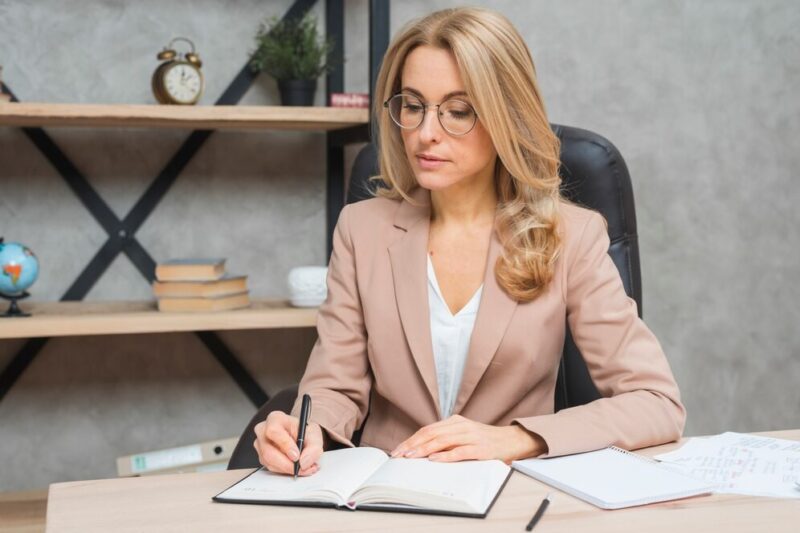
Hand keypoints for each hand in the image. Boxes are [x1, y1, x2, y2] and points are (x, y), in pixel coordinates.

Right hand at [253, 410, 323, 475]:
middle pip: (268, 451)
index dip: (285, 445)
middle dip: (286, 463)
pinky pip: (271, 467)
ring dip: (287, 468)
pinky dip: (285, 471)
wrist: (302, 436)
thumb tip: (304, 462)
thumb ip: (313, 447)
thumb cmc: (304, 431)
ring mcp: (260, 444)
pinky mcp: (262, 456)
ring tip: (303, 467)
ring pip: (269, 462)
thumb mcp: (314, 435)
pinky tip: (295, 467)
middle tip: (301, 467)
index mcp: (275, 419)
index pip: (273, 431)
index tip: (296, 456)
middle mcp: (263, 430)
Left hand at [389, 415, 546, 463]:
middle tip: (399, 454)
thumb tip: (422, 449)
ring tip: (411, 456)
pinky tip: (434, 459)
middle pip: (431, 434)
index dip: (412, 439)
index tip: (398, 449)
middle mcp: (462, 426)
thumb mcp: (464, 434)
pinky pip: (460, 451)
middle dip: (412, 444)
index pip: (428, 429)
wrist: (512, 441)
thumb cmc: (485, 440)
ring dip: (424, 449)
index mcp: (456, 421)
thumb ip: (447, 438)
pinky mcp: (480, 449)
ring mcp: (471, 436)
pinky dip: (446, 455)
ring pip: (442, 441)